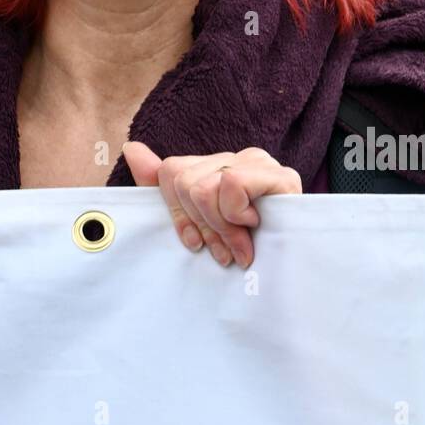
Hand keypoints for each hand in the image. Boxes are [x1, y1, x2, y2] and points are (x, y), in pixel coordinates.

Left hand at [122, 143, 300, 268]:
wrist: (292, 276)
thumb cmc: (245, 251)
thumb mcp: (197, 225)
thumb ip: (162, 187)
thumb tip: (131, 149)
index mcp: (215, 167)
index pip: (171, 172)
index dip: (177, 215)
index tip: (196, 243)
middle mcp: (235, 158)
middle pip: (184, 181)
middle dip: (201, 225)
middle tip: (223, 250)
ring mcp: (259, 163)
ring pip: (203, 187)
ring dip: (222, 228)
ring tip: (240, 246)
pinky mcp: (282, 176)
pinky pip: (232, 184)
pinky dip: (237, 214)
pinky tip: (257, 226)